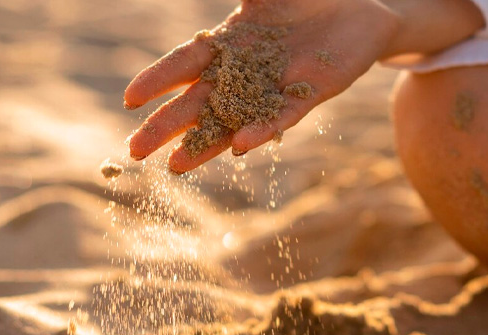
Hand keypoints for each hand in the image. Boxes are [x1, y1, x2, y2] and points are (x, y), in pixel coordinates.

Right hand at [124, 0, 398, 172]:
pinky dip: (261, 130)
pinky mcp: (309, 94)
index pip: (186, 62)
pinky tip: (239, 146)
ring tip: (176, 166)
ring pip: (234, 119)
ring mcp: (275, 85)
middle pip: (199, 100)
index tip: (130, 100)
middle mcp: (246, 70)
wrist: (357, 8)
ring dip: (206, 143)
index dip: (158, 79)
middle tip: (135, 151)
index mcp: (230, 42)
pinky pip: (282, 116)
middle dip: (167, 126)